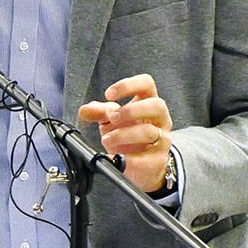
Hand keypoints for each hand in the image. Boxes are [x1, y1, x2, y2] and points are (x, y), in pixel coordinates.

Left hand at [79, 73, 173, 194]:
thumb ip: (99, 113)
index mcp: (148, 102)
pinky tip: (116, 158)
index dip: (128, 85)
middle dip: (131, 111)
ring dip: (124, 135)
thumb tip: (85, 110)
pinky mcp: (159, 159)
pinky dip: (129, 160)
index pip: (146, 83)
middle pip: (156, 105)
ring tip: (108, 139)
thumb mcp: (111, 120)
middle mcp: (160, 118)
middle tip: (112, 118)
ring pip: (150, 132)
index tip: (109, 94)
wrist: (140, 163)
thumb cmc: (129, 134)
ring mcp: (162, 138)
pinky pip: (147, 159)